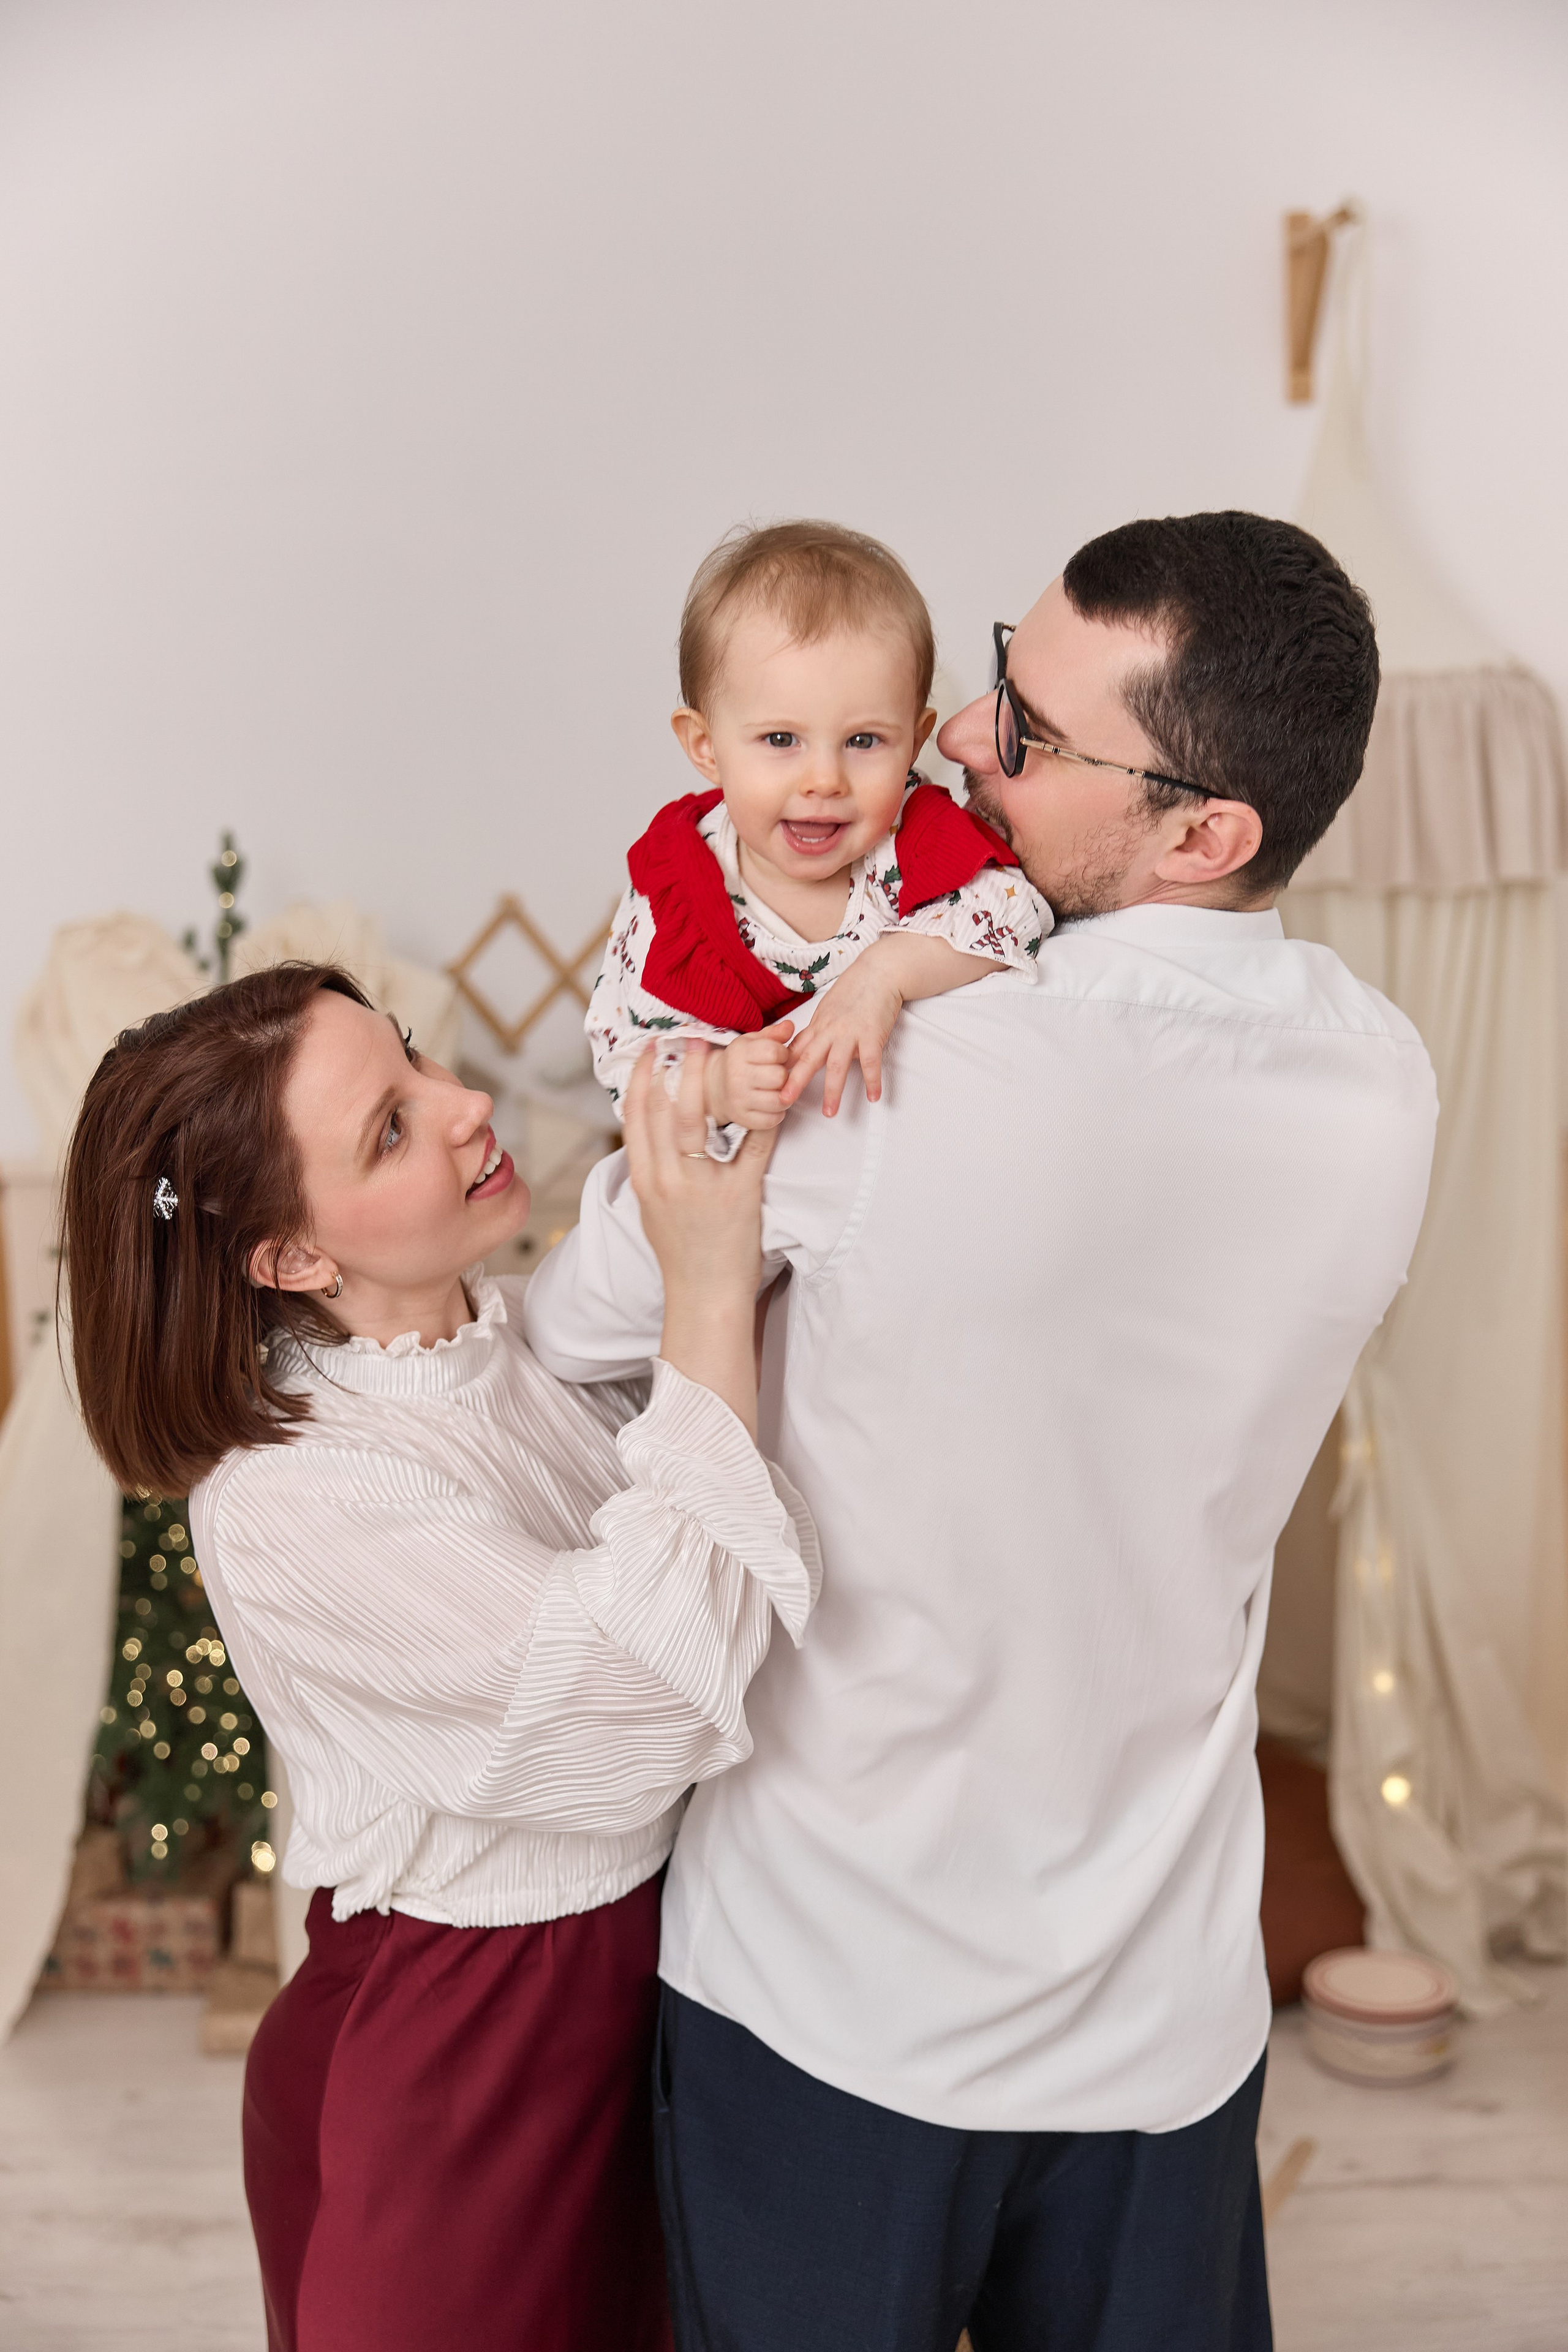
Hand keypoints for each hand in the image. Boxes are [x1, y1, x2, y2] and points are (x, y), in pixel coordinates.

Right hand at [622, 1043, 773, 1434]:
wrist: (703, 1297)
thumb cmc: (681, 1253)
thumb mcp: (653, 1209)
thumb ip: (651, 1170)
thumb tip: (649, 1133)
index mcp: (644, 1180)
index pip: (635, 1118)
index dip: (640, 1079)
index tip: (647, 1050)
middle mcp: (667, 1179)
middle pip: (666, 1109)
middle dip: (676, 1068)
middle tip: (689, 1037)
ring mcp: (702, 1186)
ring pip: (700, 1120)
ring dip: (709, 1081)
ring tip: (720, 1052)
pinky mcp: (739, 1195)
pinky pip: (751, 1147)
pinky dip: (762, 1118)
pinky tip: (770, 1096)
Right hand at [706, 1022, 795, 1130]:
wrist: (716, 1087)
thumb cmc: (740, 1063)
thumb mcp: (752, 1042)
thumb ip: (773, 1034)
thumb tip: (789, 1027)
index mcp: (739, 1053)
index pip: (775, 1052)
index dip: (784, 1054)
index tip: (778, 1057)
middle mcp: (736, 1076)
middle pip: (779, 1077)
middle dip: (783, 1075)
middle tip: (776, 1075)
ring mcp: (739, 1100)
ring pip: (779, 1100)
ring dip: (783, 1096)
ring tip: (776, 1090)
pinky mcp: (744, 1119)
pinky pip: (774, 1120)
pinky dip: (777, 1113)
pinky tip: (770, 1104)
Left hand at [781, 934, 1002, 1116]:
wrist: (878, 972)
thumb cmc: (854, 991)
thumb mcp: (827, 1010)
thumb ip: (816, 1032)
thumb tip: (802, 1052)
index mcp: (818, 1026)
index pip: (795, 1052)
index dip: (782, 1070)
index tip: (768, 1086)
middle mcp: (830, 1031)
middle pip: (808, 1060)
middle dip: (794, 1083)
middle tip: (783, 1102)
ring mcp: (851, 1033)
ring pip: (837, 1065)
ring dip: (833, 1091)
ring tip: (830, 1113)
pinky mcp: (872, 1034)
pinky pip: (872, 1062)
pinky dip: (873, 1081)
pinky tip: (874, 1097)